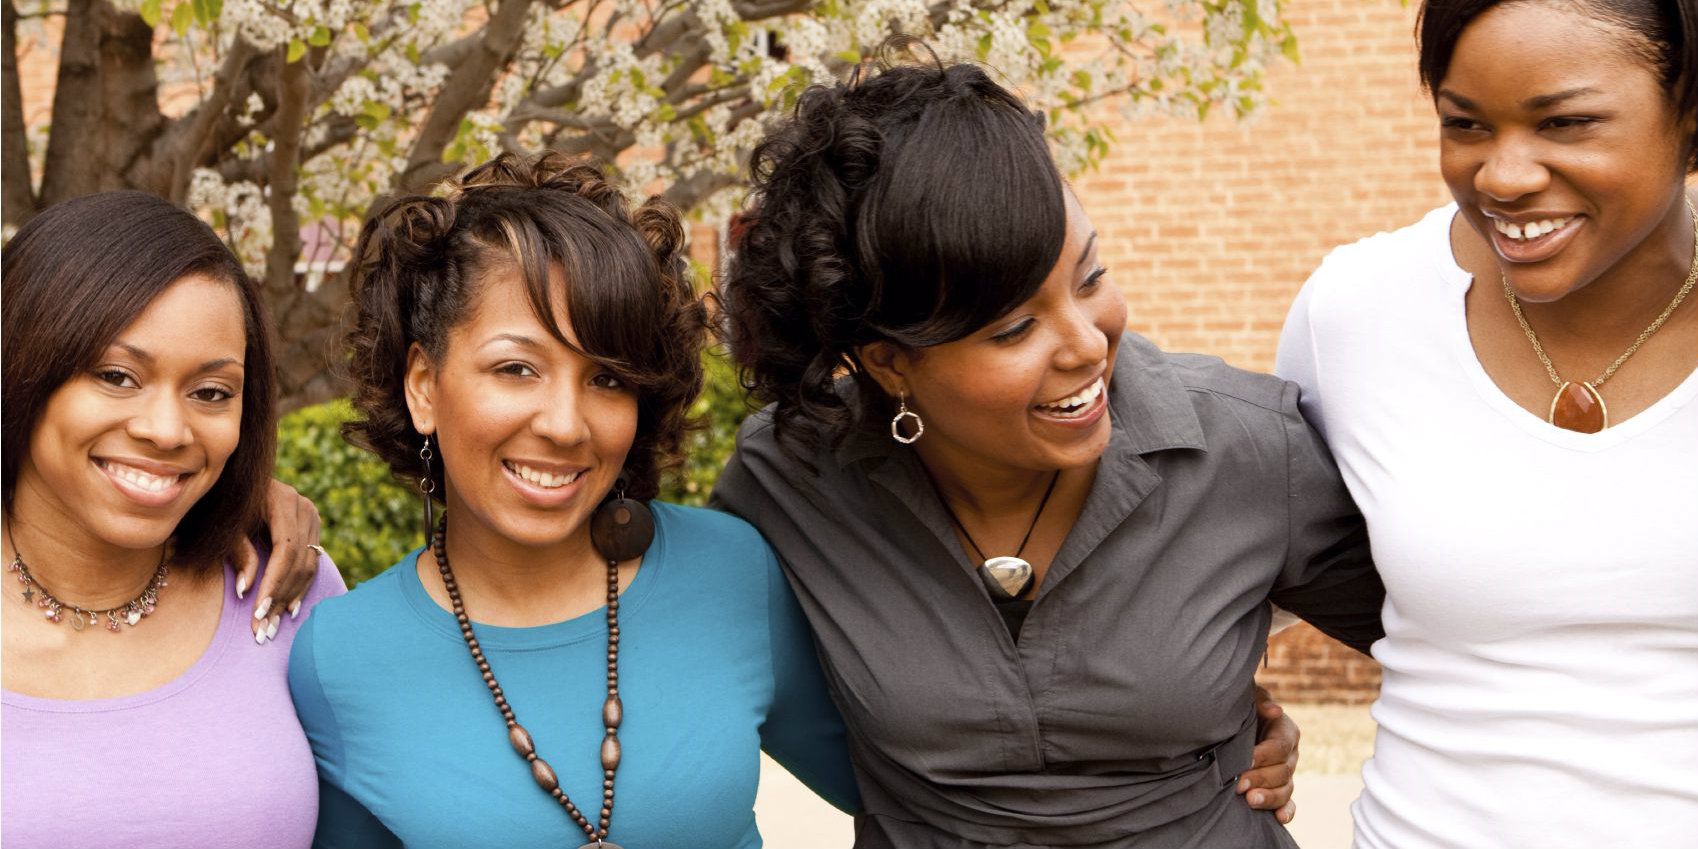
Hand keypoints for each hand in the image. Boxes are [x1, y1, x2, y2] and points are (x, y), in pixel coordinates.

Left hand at [237, 480, 323, 644]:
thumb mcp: (226, 525)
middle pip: (299, 561)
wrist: (233, 479)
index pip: (285, 550)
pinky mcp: (312, 527)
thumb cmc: (223, 501)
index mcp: (283, 500)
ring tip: (272, 625)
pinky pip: (311, 562)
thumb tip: (245, 591)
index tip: (258, 611)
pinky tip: (288, 608)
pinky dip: (299, 586)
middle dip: (280, 597)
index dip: (273, 582)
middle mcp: (304, 506)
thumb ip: (239, 554)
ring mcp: (312, 516)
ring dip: (289, 597)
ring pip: (308, 565)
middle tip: (263, 628)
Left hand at [1238, 684, 1298, 823]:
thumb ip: (1261, 700)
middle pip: (1282, 771)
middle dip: (1261, 778)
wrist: (1235, 725)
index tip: (1247, 759)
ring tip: (1251, 800)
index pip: (1280, 746)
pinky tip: (1278, 819)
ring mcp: (1286, 774)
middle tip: (1239, 784)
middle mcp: (1290, 755)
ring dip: (1270, 797)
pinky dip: (1286, 812)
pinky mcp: (1280, 789)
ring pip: (1285, 789)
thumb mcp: (1250, 698)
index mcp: (1286, 731)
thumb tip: (1275, 710)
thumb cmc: (1243, 709)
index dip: (1265, 754)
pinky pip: (1289, 803)